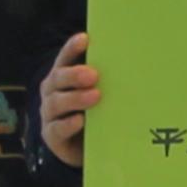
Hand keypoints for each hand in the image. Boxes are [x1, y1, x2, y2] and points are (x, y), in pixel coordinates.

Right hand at [36, 33, 100, 159]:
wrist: (86, 147)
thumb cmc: (97, 112)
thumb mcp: (102, 93)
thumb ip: (108, 79)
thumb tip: (137, 62)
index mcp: (63, 76)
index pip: (65, 58)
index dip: (72, 48)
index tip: (85, 39)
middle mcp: (52, 92)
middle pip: (58, 78)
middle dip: (75, 75)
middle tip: (94, 75)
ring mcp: (49, 114)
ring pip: (56, 103)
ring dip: (75, 98)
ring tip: (95, 96)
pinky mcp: (51, 136)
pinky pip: (57, 129)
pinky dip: (68, 124)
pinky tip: (81, 120)